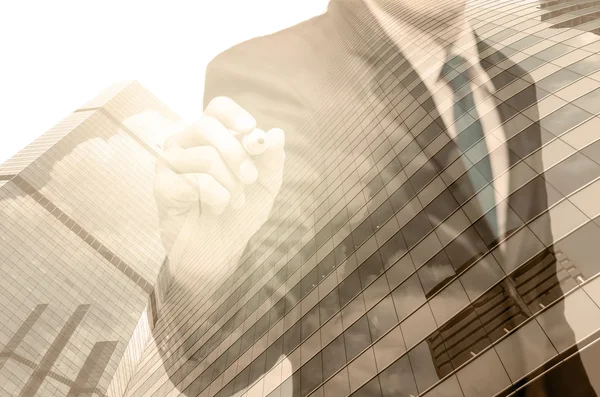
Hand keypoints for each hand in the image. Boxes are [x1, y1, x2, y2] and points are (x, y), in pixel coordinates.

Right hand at [153, 97, 285, 265]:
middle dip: (237, 154)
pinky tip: (216, 207)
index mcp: (209, 136)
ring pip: (205, 157)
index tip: (250, 129)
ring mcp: (169, 163)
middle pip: (206, 126)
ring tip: (234, 201)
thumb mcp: (265, 185)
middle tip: (250, 179)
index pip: (217, 108)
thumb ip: (271, 159)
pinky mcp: (161, 186)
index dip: (234, 114)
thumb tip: (276, 134)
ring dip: (230, 184)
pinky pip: (194, 182)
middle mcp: (185, 142)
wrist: (220, 250)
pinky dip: (216, 197)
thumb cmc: (239, 211)